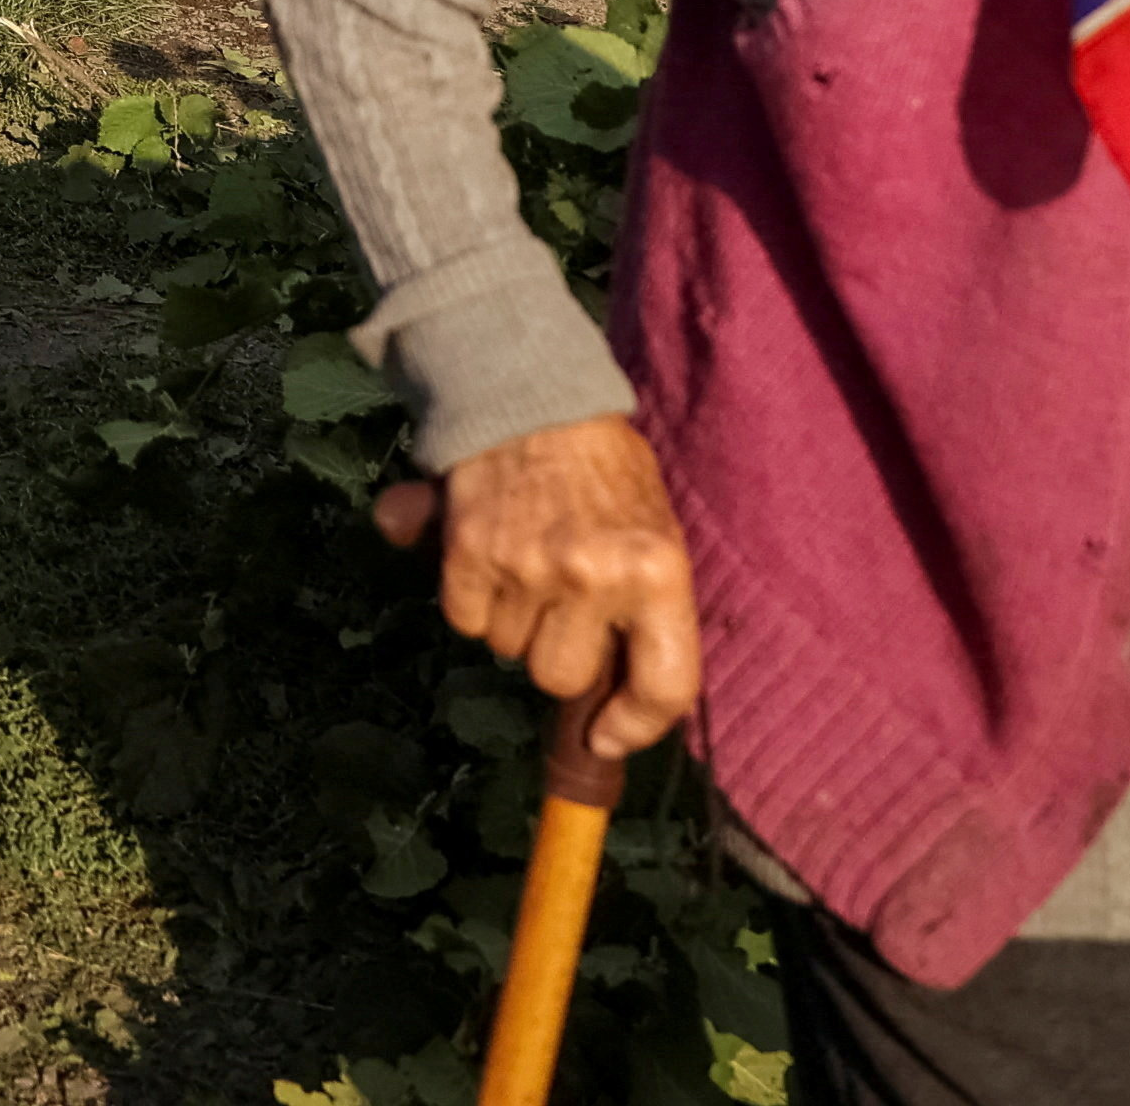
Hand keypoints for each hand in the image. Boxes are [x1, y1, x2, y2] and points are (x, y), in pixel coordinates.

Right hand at [377, 415, 701, 761]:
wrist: (532, 392)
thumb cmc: (606, 472)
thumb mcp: (653, 532)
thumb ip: (644, 616)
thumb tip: (604, 734)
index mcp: (659, 571)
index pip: (665, 687)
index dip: (636, 727)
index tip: (606, 735)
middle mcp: (595, 575)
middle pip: (562, 678)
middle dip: (558, 651)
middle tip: (563, 604)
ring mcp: (528, 565)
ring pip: (508, 650)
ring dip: (514, 621)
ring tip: (527, 563)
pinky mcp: (469, 551)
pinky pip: (464, 619)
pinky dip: (470, 599)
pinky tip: (488, 555)